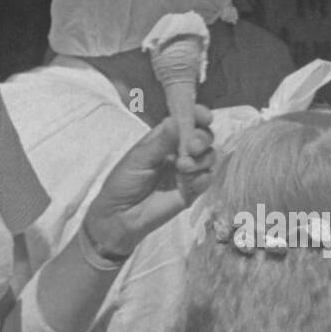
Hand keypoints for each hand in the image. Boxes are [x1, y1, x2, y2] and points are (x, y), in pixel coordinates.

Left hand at [85, 105, 214, 255]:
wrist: (121, 215)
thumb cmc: (124, 182)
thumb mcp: (139, 158)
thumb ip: (161, 142)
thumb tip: (175, 120)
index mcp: (165, 138)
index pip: (186, 121)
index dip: (198, 116)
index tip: (204, 116)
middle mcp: (179, 151)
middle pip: (203, 138)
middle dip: (203, 138)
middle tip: (192, 146)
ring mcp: (188, 171)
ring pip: (209, 157)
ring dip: (202, 159)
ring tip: (183, 167)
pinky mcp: (192, 190)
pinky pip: (207, 179)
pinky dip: (203, 178)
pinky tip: (190, 182)